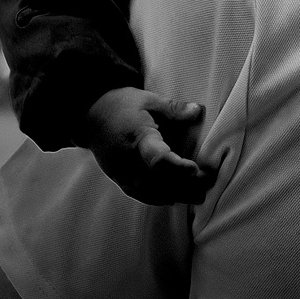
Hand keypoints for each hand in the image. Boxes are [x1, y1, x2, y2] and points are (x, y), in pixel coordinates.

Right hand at [80, 89, 217, 204]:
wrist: (92, 116)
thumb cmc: (124, 105)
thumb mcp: (150, 99)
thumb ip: (174, 108)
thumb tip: (197, 111)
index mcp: (137, 135)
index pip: (156, 157)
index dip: (175, 166)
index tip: (194, 169)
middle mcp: (127, 158)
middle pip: (156, 180)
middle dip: (183, 186)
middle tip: (207, 186)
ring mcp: (120, 171)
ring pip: (148, 191)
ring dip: (174, 195)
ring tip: (198, 196)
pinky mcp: (118, 178)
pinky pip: (138, 194)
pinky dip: (157, 198)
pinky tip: (175, 198)